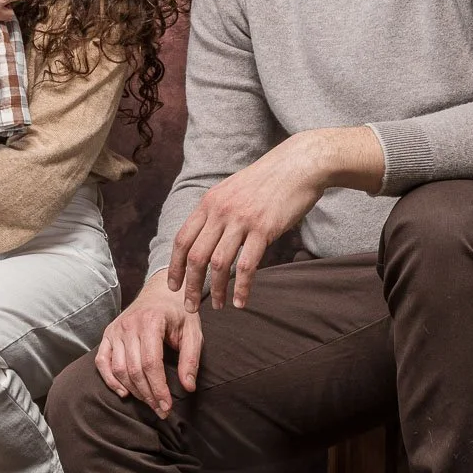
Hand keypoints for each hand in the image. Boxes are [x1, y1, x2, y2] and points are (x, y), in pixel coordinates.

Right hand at [94, 276, 202, 418]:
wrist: (160, 292)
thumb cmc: (178, 313)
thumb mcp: (193, 332)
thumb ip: (191, 359)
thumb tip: (188, 387)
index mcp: (151, 321)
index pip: (151, 363)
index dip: (158, 388)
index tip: (167, 407)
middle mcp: (129, 325)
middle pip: (134, 369)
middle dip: (148, 395)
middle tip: (161, 411)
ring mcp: (115, 330)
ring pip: (118, 369)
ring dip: (133, 391)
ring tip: (148, 402)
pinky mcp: (108, 335)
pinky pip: (102, 362)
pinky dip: (110, 380)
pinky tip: (124, 393)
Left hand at [169, 126, 384, 311]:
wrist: (299, 165)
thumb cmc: (268, 180)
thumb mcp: (232, 189)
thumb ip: (217, 212)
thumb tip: (206, 236)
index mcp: (209, 202)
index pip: (182, 239)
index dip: (175, 266)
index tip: (174, 286)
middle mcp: (220, 211)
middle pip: (195, 256)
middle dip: (191, 285)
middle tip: (191, 307)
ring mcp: (241, 220)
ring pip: (218, 264)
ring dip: (215, 290)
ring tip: (218, 307)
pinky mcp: (263, 229)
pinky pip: (247, 266)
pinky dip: (242, 288)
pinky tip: (241, 302)